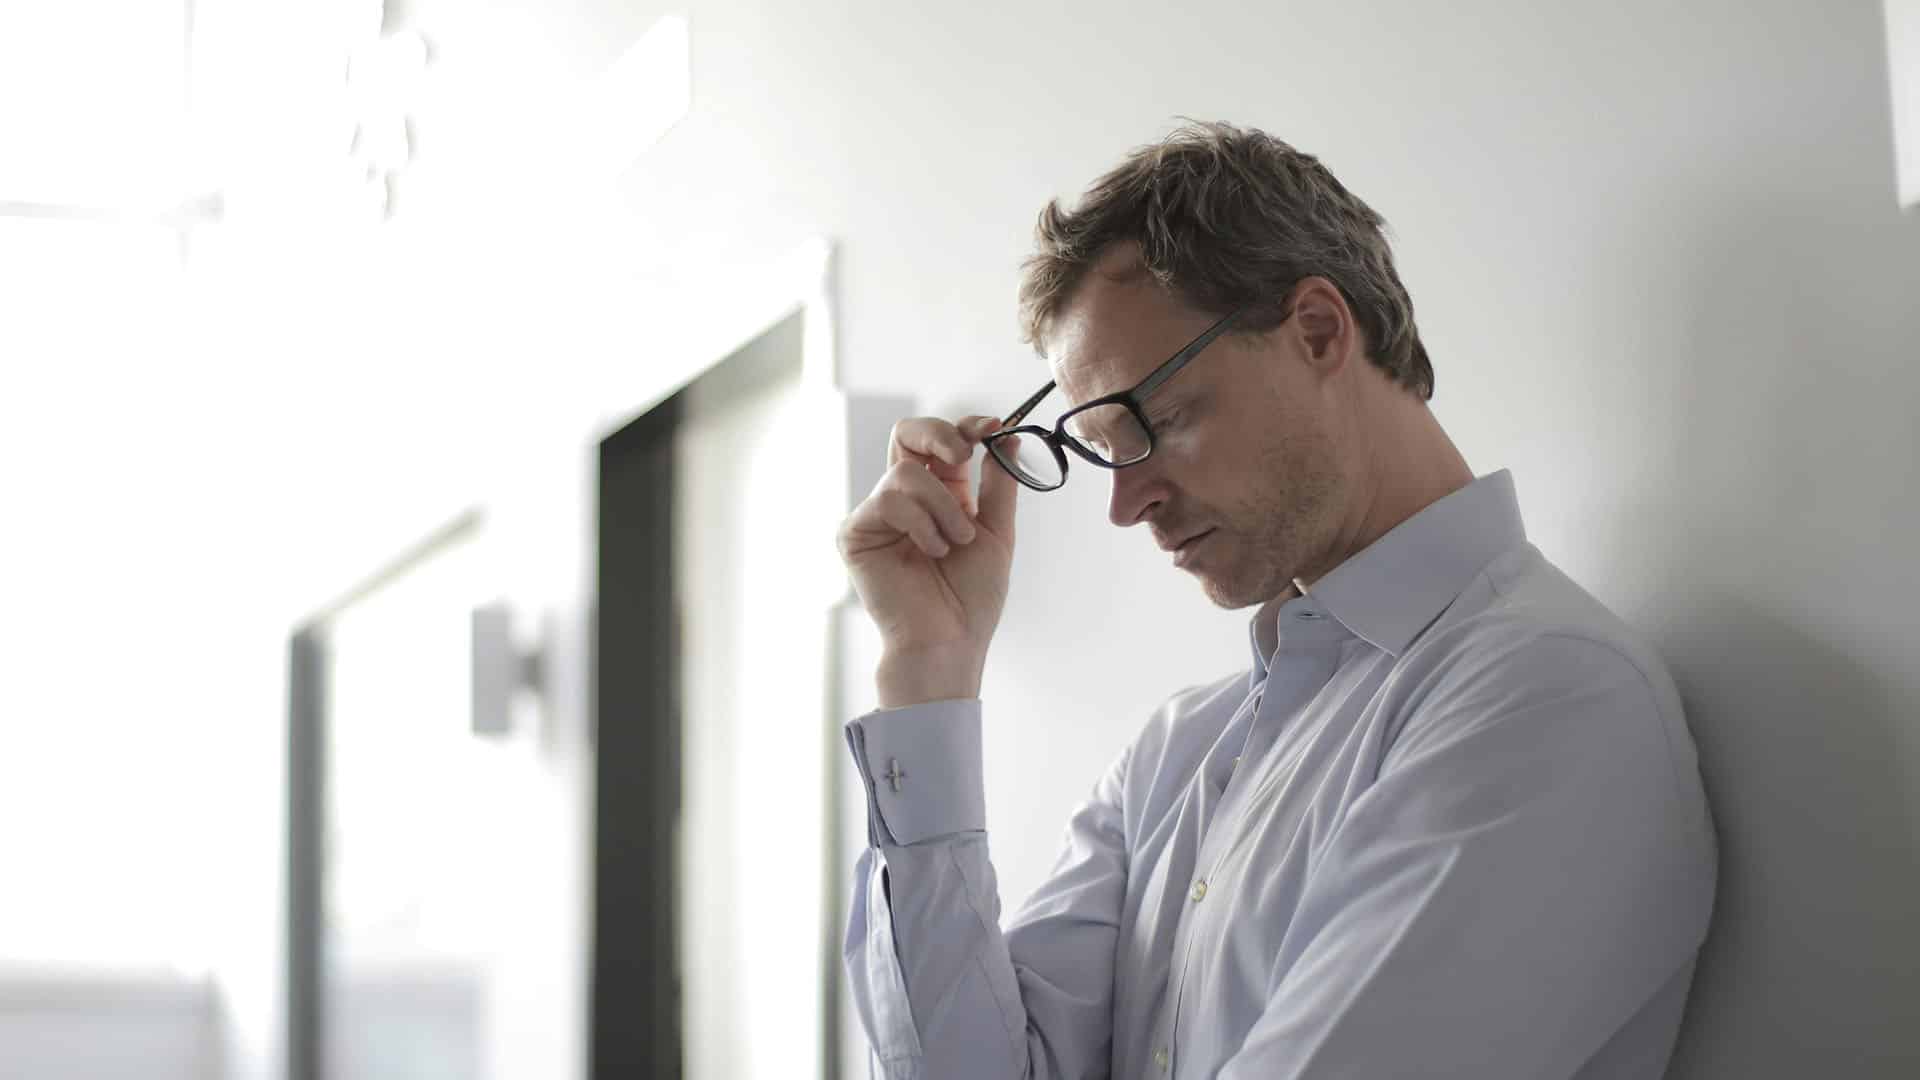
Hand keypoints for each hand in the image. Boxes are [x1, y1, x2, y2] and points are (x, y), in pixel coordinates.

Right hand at [836, 414, 1020, 705]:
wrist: (949, 640)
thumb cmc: (971, 597)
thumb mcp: (996, 530)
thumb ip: (999, 483)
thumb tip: (1009, 436)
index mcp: (941, 494)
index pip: (943, 442)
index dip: (965, 427)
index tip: (992, 428)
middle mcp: (906, 499)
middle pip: (906, 433)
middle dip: (938, 434)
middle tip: (963, 454)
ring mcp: (878, 514)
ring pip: (905, 472)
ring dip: (942, 506)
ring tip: (954, 543)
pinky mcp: (856, 533)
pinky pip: (887, 501)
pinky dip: (919, 524)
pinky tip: (930, 553)